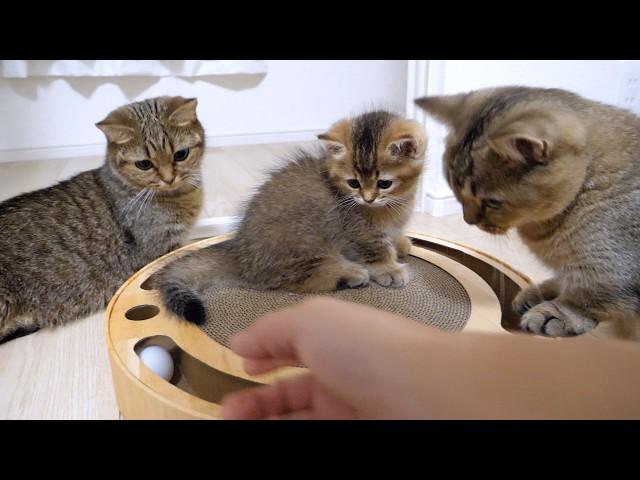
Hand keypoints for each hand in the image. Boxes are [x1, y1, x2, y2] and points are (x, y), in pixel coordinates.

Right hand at [221, 297, 430, 418]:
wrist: (424, 393)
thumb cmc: (366, 347)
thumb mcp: (310, 320)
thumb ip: (270, 330)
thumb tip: (238, 339)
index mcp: (334, 342)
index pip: (294, 348)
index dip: (266, 355)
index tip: (241, 365)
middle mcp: (341, 378)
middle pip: (290, 392)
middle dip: (254, 400)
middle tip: (227, 410)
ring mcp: (348, 412)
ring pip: (297, 419)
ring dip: (261, 419)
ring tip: (233, 419)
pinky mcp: (353, 434)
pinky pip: (310, 433)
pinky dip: (284, 430)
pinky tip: (262, 429)